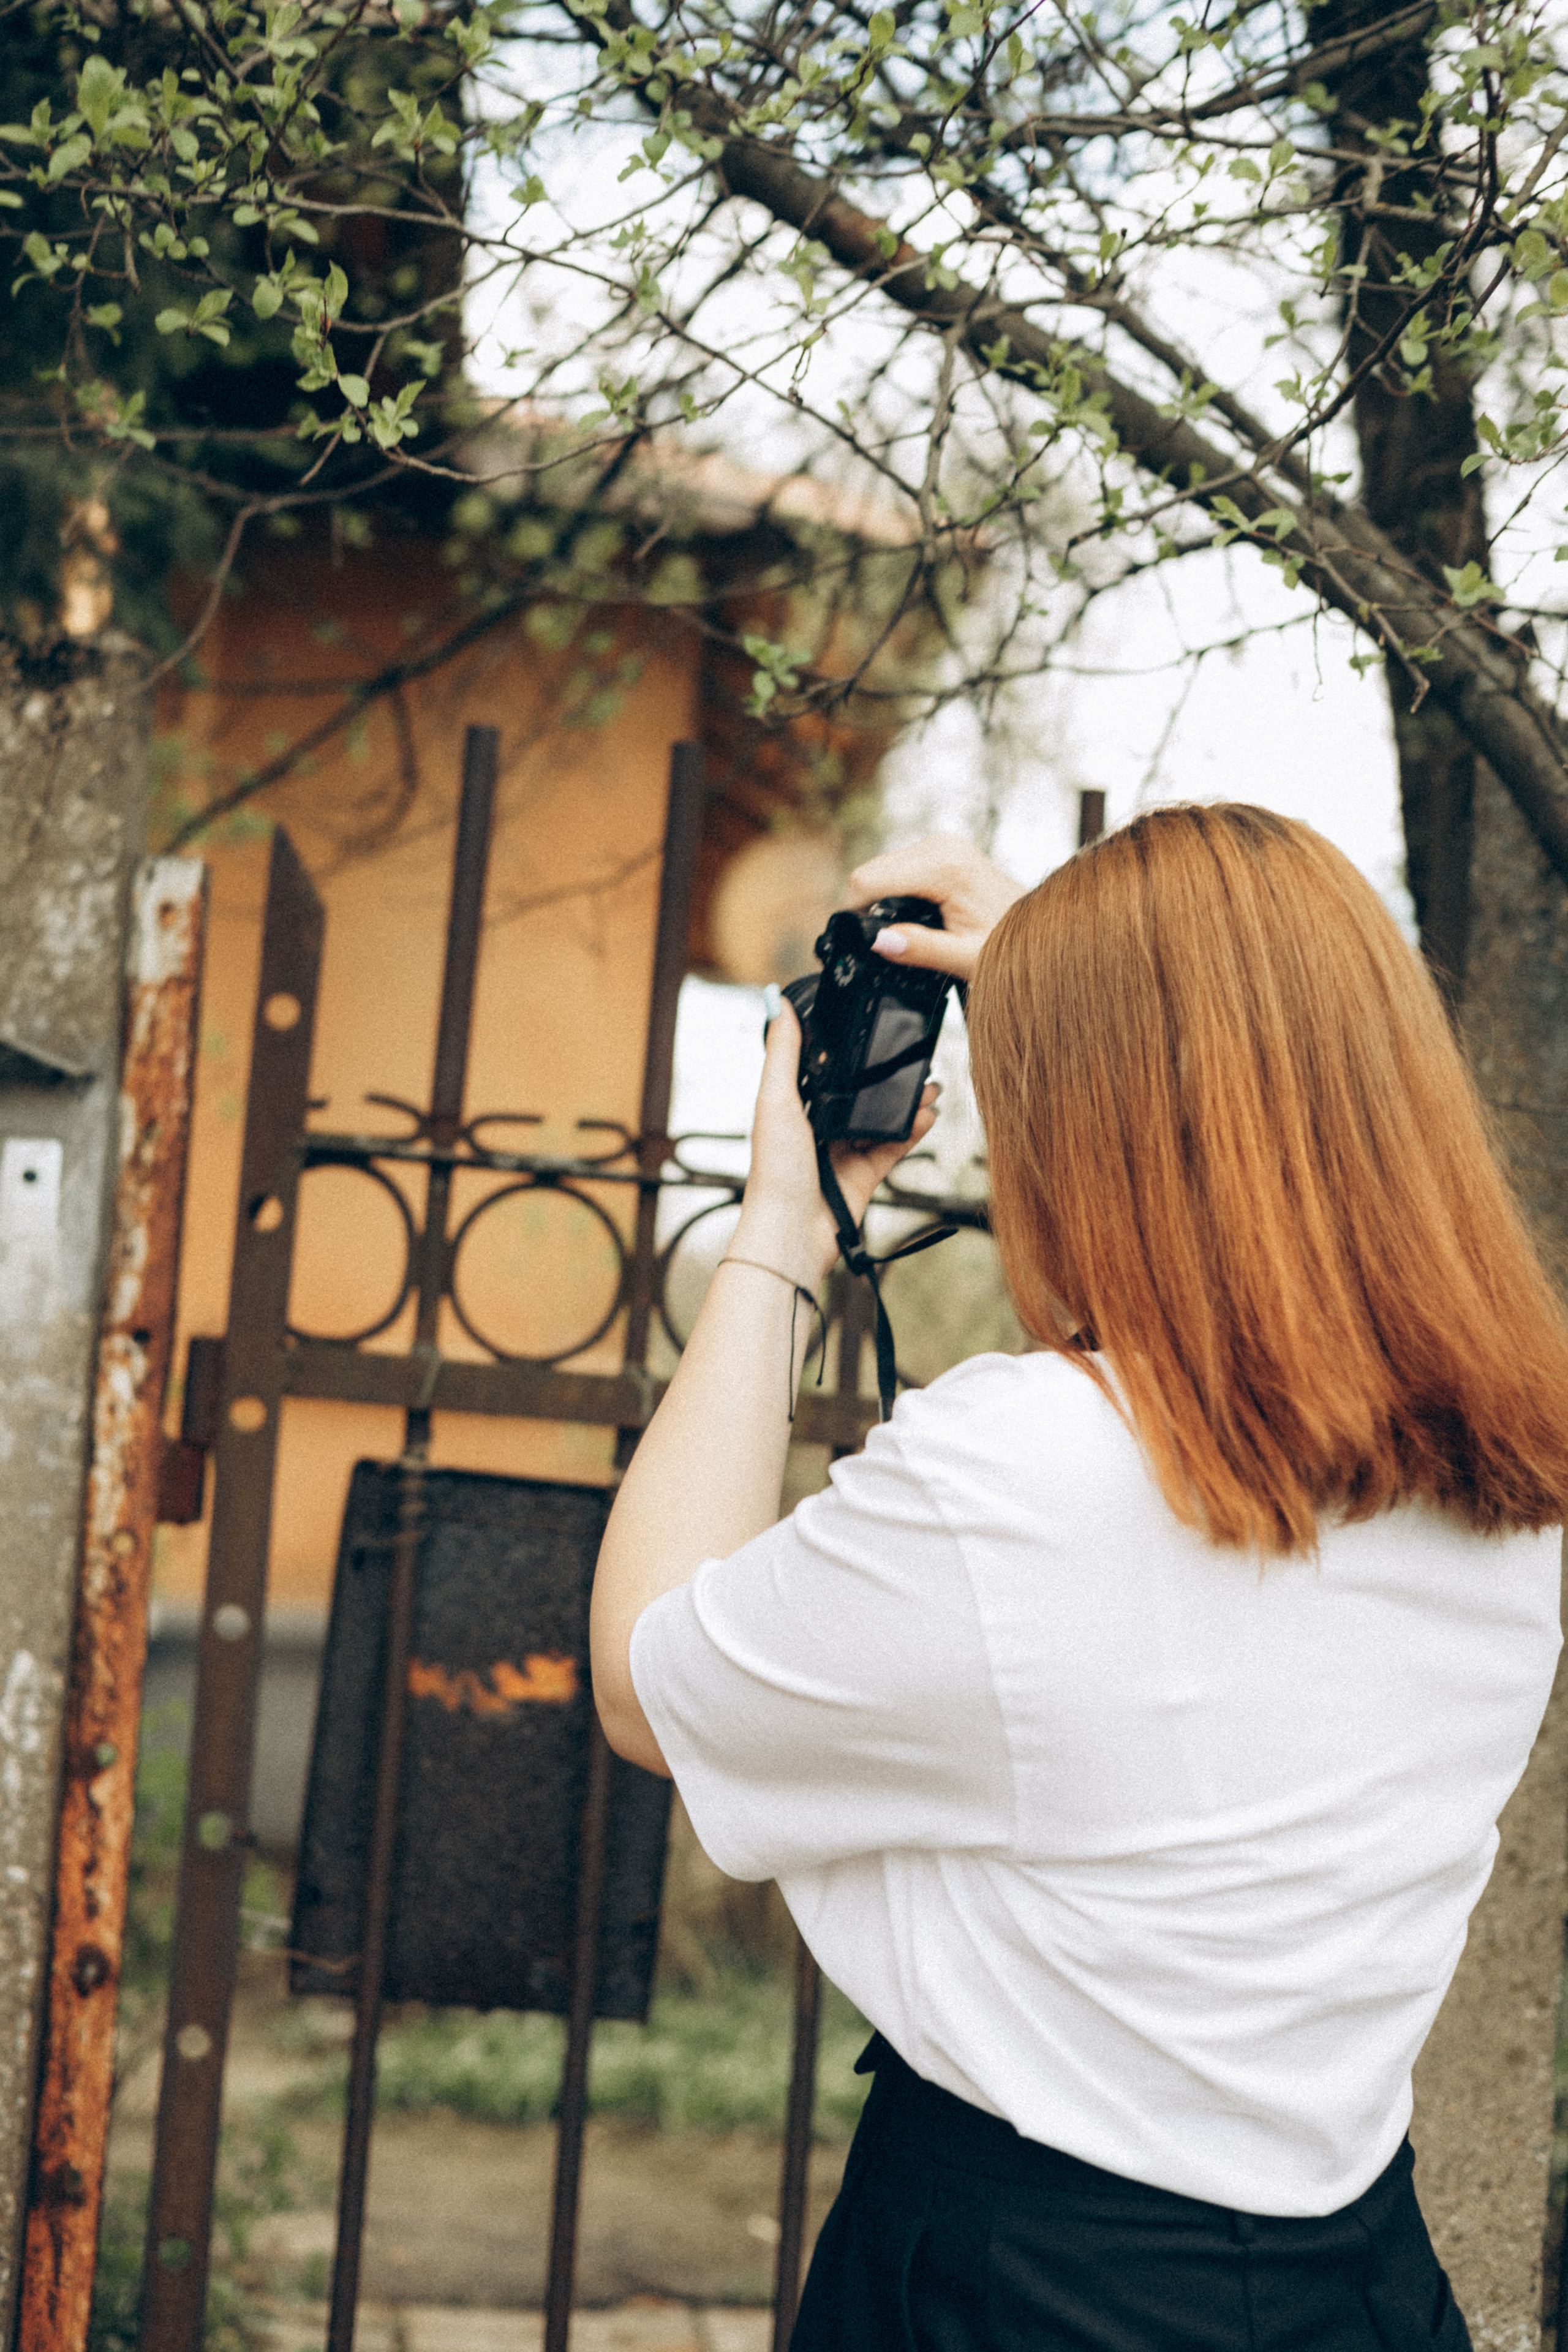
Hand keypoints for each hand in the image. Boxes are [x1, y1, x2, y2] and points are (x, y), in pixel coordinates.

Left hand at [736, 1001, 937, 1289]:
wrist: (793, 1231)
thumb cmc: (774, 1172)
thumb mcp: (775, 1101)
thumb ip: (783, 1054)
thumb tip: (779, 1008)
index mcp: (792, 1109)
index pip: (823, 1071)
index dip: (845, 1053)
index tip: (871, 1029)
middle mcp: (818, 1129)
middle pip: (857, 1094)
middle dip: (885, 1077)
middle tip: (912, 1058)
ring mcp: (843, 1152)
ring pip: (881, 1118)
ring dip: (905, 1101)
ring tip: (931, 1084)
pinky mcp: (865, 1175)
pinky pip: (894, 1146)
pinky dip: (912, 1130)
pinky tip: (928, 1114)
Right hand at [846, 833, 1025, 983]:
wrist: (1040, 929)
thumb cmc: (1010, 945)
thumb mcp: (964, 958)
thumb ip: (920, 949)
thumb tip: (878, 941)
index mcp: (945, 866)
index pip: (869, 881)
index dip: (853, 914)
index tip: (855, 944)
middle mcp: (942, 845)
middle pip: (871, 872)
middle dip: (868, 909)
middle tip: (882, 945)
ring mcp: (943, 844)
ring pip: (881, 869)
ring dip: (882, 901)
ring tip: (904, 932)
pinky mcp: (943, 849)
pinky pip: (899, 868)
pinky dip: (895, 893)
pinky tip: (914, 917)